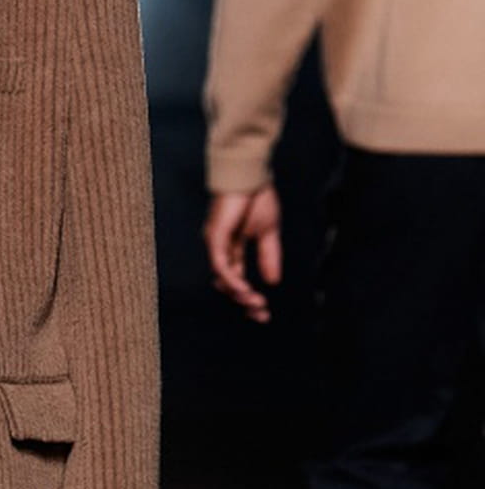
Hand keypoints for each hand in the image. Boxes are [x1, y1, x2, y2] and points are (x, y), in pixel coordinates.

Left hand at [203, 187, 282, 323]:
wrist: (252, 174)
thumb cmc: (257, 197)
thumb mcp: (268, 232)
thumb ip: (268, 256)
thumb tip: (273, 281)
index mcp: (232, 248)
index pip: (237, 279)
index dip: (249, 297)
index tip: (264, 312)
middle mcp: (220, 249)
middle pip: (228, 284)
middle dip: (244, 301)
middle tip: (261, 313)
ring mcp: (216, 244)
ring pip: (222, 278)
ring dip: (239, 294)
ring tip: (255, 303)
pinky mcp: (215, 237)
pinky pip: (220, 264)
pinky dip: (230, 279)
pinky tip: (244, 289)